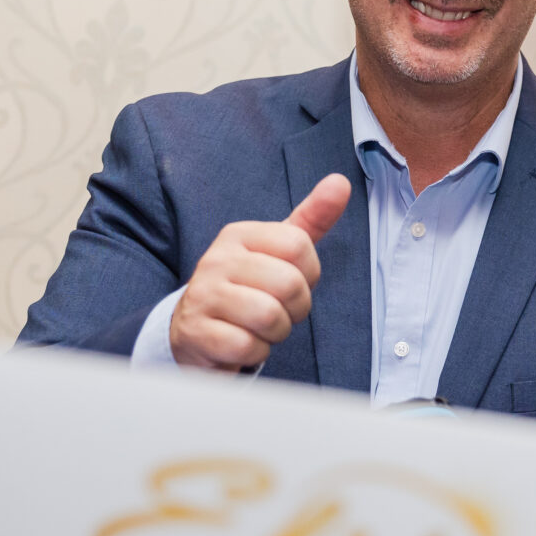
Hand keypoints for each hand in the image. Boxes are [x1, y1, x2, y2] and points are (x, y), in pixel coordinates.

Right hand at [169, 174, 352, 370]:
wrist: (194, 331)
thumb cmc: (245, 290)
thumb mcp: (276, 252)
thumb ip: (310, 221)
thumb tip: (341, 183)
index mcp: (239, 235)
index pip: (299, 245)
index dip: (308, 274)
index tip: (291, 282)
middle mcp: (216, 259)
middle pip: (289, 283)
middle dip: (295, 308)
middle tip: (277, 310)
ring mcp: (203, 296)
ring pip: (270, 317)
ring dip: (275, 332)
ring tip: (259, 327)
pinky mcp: (197, 333)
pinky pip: (248, 347)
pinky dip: (255, 353)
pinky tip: (241, 342)